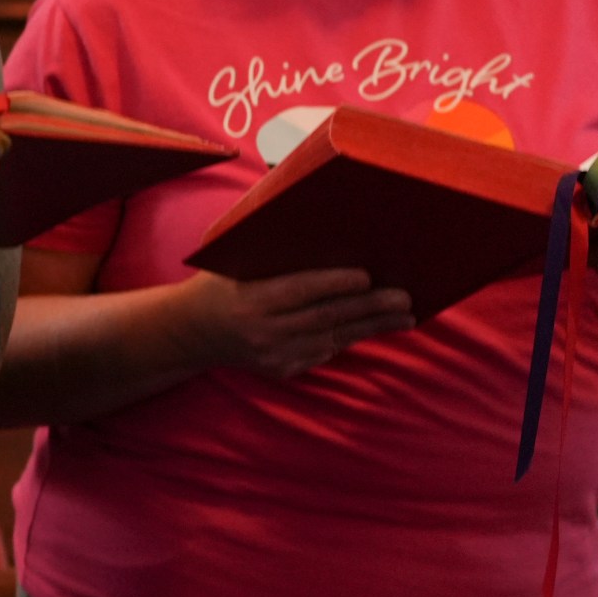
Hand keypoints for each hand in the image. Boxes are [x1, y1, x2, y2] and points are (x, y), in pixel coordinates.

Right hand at [179, 268, 413, 378]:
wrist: (192, 331)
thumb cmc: (220, 282)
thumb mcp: (233, 260)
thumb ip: (271, 249)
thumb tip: (321, 226)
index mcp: (249, 300)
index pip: (299, 291)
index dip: (334, 284)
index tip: (366, 276)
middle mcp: (262, 332)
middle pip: (325, 318)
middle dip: (369, 307)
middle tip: (404, 298)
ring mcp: (273, 356)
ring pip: (332, 339)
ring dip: (371, 326)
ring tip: (405, 316)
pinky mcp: (282, 370)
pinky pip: (323, 353)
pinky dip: (350, 338)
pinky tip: (374, 326)